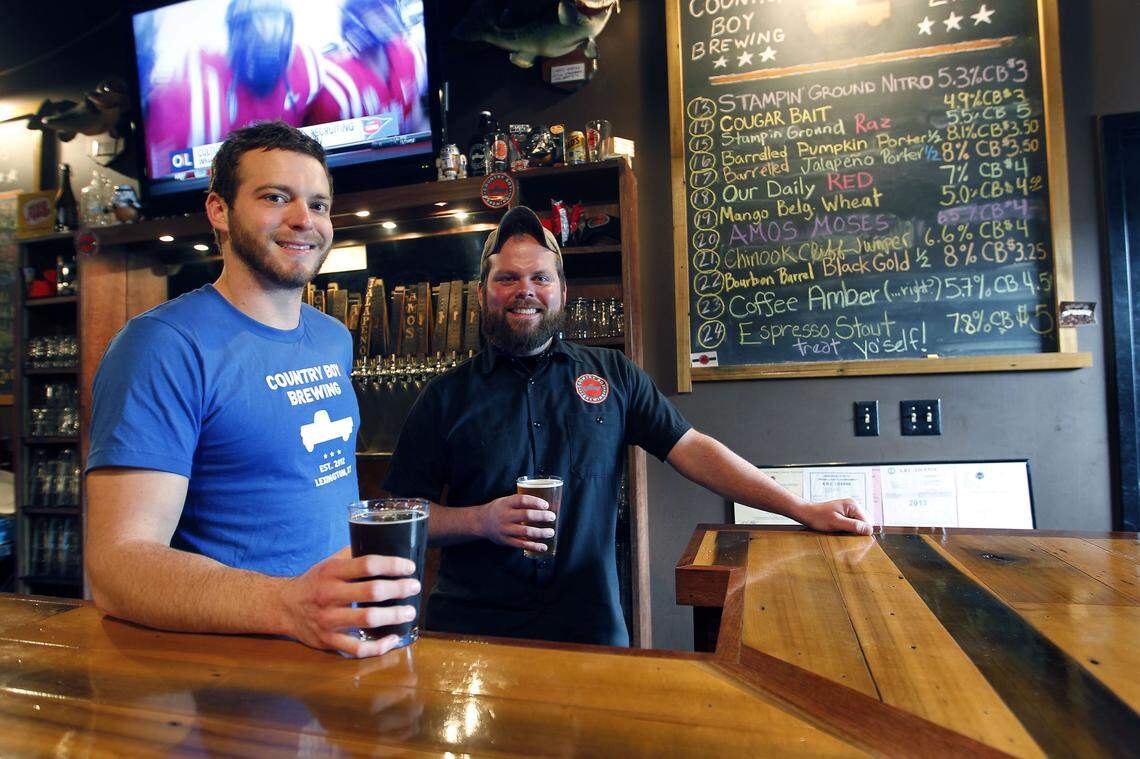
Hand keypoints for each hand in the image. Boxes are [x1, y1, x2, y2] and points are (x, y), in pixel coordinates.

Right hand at [279, 547, 420, 657]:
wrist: (283, 607)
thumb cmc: (314, 582)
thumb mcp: (328, 563)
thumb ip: (353, 555)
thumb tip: (383, 542)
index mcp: (332, 572)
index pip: (367, 564)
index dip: (392, 565)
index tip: (409, 567)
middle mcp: (329, 595)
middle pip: (371, 592)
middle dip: (399, 589)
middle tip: (415, 587)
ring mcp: (328, 620)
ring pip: (367, 620)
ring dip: (393, 616)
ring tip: (410, 612)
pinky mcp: (328, 641)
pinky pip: (356, 649)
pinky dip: (377, 647)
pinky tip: (392, 639)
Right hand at [475, 493, 555, 552]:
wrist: (481, 522)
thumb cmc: (499, 509)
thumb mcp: (506, 501)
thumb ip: (521, 502)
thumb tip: (544, 505)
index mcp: (506, 503)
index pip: (522, 500)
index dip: (535, 502)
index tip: (546, 505)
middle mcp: (505, 516)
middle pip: (526, 515)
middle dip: (541, 516)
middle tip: (552, 517)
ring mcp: (505, 529)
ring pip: (525, 531)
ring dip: (540, 532)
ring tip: (550, 532)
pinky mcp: (506, 541)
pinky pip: (521, 544)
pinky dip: (534, 546)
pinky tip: (543, 547)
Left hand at [796, 498, 873, 534]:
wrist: (807, 513)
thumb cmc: (818, 517)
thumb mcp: (836, 523)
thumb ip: (853, 525)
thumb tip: (869, 530)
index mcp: (853, 505)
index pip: (867, 522)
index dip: (862, 532)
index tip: (854, 538)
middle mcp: (853, 505)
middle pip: (865, 522)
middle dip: (858, 530)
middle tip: (846, 534)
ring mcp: (849, 509)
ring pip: (859, 523)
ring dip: (854, 530)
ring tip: (842, 531)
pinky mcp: (845, 513)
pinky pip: (853, 523)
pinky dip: (849, 528)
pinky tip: (841, 530)